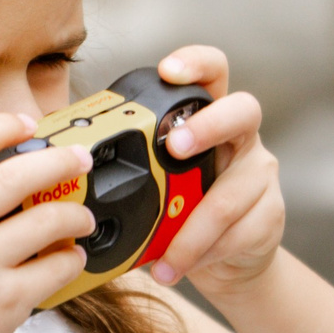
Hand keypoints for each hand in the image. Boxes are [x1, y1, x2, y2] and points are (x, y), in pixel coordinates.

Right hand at [0, 114, 95, 332]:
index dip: (2, 126)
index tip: (29, 126)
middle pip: (17, 174)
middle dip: (61, 160)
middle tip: (81, 159)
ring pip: (49, 219)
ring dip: (76, 213)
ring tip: (81, 217)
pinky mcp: (6, 300)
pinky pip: (58, 266)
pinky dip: (73, 258)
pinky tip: (69, 257)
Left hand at [146, 46, 283, 304]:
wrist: (227, 263)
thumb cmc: (182, 211)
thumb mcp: (158, 180)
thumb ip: (132, 164)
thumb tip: (64, 160)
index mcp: (209, 116)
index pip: (213, 72)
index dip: (195, 63)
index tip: (168, 70)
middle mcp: (242, 137)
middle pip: (242, 112)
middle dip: (207, 126)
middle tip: (174, 148)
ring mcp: (260, 174)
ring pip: (230, 195)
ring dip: (191, 232)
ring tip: (162, 259)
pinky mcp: (270, 214)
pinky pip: (236, 234)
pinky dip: (200, 256)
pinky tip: (175, 269)